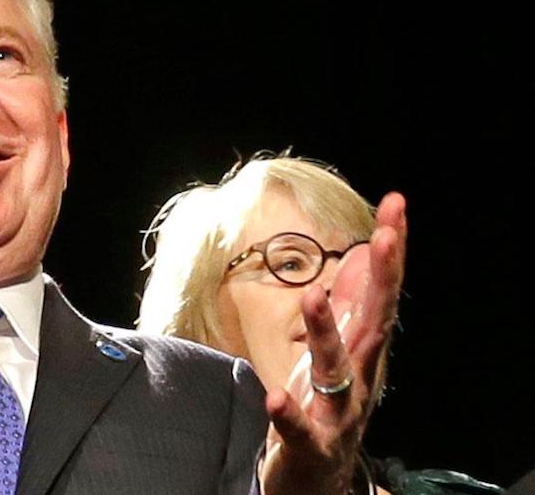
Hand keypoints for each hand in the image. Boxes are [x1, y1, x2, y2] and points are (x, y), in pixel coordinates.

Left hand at [262, 192, 406, 494]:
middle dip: (382, 279)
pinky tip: (273, 397)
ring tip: (313, 297)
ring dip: (326, 333)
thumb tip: (359, 255)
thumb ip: (349, 305)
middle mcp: (360, 378)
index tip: (396, 204)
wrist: (319, 482)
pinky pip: (299, 429)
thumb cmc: (327, 408)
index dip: (391, 250)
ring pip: (337, 371)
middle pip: (375, 323)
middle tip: (384, 236)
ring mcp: (338, 413)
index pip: (382, 292)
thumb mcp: (339, 350)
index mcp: (364, 350)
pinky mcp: (310, 445)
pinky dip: (289, 413)